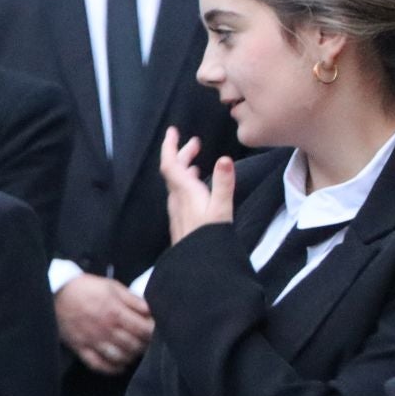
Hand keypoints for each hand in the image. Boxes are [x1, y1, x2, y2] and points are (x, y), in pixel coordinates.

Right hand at [54, 274, 153, 373]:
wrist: (56, 292)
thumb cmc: (86, 287)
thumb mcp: (112, 286)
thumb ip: (133, 299)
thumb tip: (151, 310)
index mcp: (115, 312)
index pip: (144, 329)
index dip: (154, 331)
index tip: (155, 330)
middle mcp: (106, 329)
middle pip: (134, 345)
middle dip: (144, 344)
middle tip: (146, 341)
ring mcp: (92, 341)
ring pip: (119, 357)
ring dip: (130, 356)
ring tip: (133, 351)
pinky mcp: (80, 348)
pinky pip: (98, 365)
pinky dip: (112, 369)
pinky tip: (119, 365)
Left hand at [160, 125, 235, 244]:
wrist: (196, 264)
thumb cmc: (209, 237)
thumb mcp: (221, 208)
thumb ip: (223, 184)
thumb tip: (224, 159)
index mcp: (184, 192)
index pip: (170, 164)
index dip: (170, 146)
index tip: (173, 131)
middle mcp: (176, 199)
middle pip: (173, 171)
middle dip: (181, 154)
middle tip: (194, 143)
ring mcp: (177, 209)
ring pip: (176, 182)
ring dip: (184, 167)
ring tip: (196, 159)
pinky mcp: (181, 218)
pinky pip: (180, 194)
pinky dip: (187, 182)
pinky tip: (195, 186)